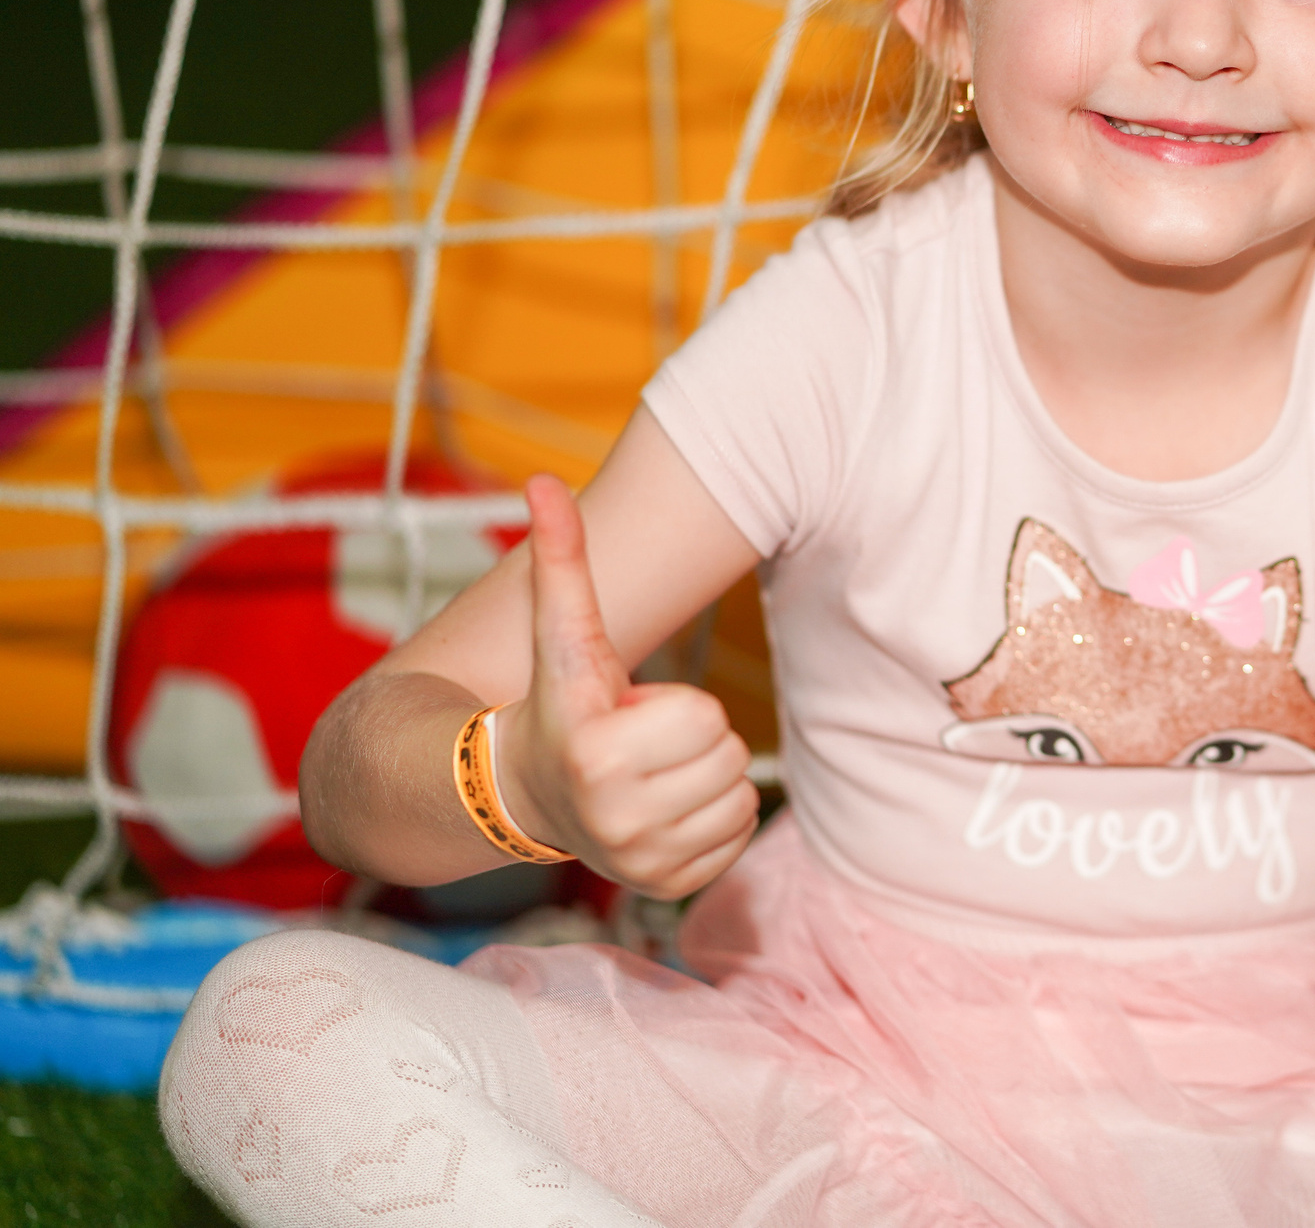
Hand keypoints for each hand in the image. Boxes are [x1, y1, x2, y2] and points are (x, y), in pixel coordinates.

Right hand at [494, 474, 760, 898]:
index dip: (675, 704)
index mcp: (597, 752)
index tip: (631, 712)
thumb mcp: (561, 634)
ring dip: (705, 778)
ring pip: (739, 797)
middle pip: (728, 754)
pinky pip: (738, 835)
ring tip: (650, 774)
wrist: (522, 795)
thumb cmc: (555, 705)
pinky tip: (663, 806)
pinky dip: (713, 819)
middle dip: (695, 739)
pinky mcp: (666, 888)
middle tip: (644, 743)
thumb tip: (542, 480)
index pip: (704, 715)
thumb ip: (560, 558)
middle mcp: (616, 818)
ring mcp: (640, 862)